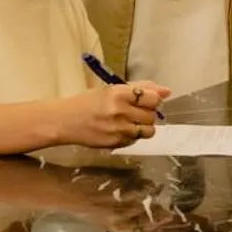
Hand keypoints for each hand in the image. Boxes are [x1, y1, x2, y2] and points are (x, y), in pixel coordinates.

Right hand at [55, 83, 171, 148]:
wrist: (65, 121)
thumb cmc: (88, 102)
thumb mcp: (112, 89)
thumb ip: (140, 88)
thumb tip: (167, 91)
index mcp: (119, 93)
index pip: (152, 98)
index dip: (153, 100)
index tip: (146, 100)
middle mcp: (120, 111)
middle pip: (152, 115)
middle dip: (147, 113)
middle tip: (134, 111)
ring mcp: (118, 129)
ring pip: (148, 130)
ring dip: (143, 126)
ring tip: (130, 122)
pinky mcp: (116, 143)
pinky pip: (136, 140)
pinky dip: (132, 135)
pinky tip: (120, 130)